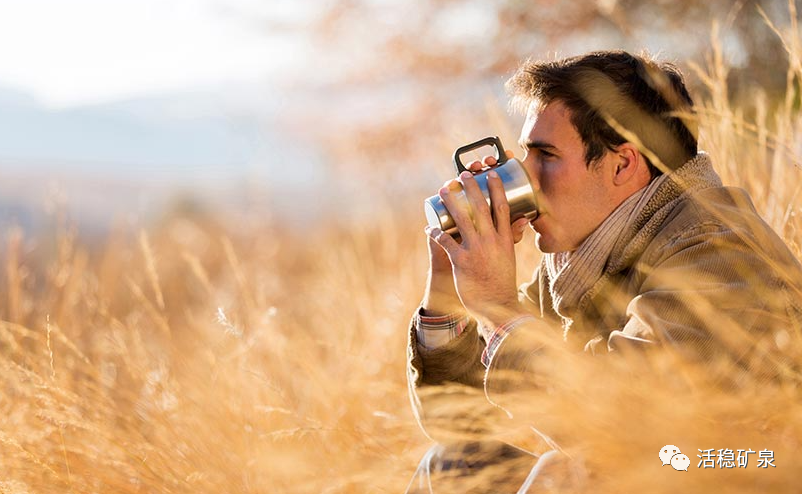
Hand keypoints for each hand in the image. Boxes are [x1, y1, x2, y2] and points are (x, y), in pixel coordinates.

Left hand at [425, 164, 527, 326]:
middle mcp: (491, 241)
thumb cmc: (502, 281)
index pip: (502, 208)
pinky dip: (436, 233)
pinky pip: (446, 242)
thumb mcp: (510, 256)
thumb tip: (522, 219)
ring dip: (451, 202)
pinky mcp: (462, 262)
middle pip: (481, 207)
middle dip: (471, 188)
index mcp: (505, 239)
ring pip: (462, 220)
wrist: (498, 306)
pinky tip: (429, 227)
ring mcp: (476, 250)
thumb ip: (512, 237)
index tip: (492, 174)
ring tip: (443, 190)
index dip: (496, 189)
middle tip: (463, 174)